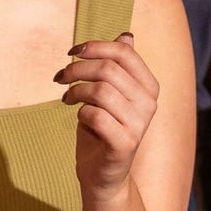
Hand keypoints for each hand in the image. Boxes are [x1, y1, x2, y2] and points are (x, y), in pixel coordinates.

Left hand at [59, 30, 160, 197]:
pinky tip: (79, 118)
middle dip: (77, 69)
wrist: (105, 175)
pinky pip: (95, 116)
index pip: (124, 52)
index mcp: (149, 86)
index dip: (95, 46)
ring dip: (76, 91)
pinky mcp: (124, 144)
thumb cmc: (104, 129)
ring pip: (100, 91)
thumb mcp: (110, 93)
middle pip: (108, 69)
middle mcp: (149, 103)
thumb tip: (127, 35)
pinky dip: (81, 113)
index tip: (73, 52)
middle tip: (61, 77)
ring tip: (67, 98)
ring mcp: (139, 125)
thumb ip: (118, 66)